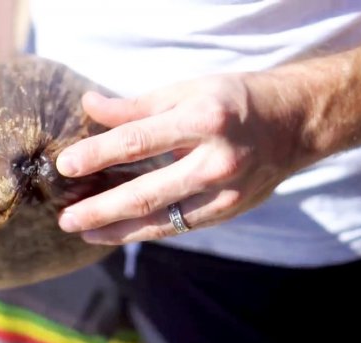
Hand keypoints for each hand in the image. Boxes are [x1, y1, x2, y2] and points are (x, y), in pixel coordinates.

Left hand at [55, 73, 316, 243]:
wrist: (294, 123)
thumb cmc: (234, 100)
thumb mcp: (187, 90)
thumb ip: (136, 105)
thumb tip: (89, 106)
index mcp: (204, 120)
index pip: (138, 142)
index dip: (98, 155)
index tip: (66, 166)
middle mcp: (216, 161)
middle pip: (146, 194)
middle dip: (101, 211)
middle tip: (66, 220)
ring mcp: (225, 193)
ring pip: (162, 221)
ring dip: (118, 231)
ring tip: (84, 233)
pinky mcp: (227, 212)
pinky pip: (178, 226)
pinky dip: (145, 230)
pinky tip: (119, 232)